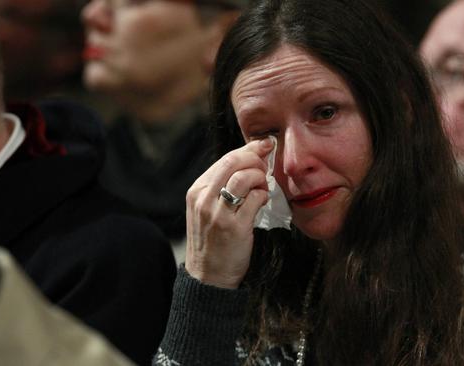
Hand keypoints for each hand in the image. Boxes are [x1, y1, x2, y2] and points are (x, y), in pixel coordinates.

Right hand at [185, 138, 273, 287]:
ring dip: (260, 177)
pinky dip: (263, 195)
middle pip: (233, 161)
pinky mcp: (234, 227)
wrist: (208, 277)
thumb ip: (222, 186)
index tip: (264, 146)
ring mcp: (218, 213)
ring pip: (244, 177)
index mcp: (196, 191)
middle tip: (266, 166)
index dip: (249, 149)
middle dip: (256, 158)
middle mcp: (204, 199)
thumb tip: (250, 160)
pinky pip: (254, 198)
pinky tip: (263, 201)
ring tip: (263, 187)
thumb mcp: (208, 209)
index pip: (225, 159)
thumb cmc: (213, 241)